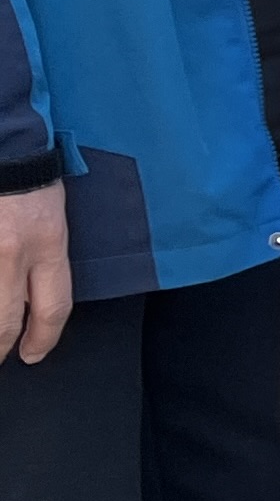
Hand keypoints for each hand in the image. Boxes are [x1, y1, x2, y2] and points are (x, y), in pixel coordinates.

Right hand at [0, 181, 67, 364]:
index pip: (53, 308)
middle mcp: (12, 253)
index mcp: (47, 244)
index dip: (43, 340)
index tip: (32, 355)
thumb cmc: (28, 181)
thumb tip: (27, 305)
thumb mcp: (52, 221)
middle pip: (4, 321)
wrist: (2, 145)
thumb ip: (43, 262)